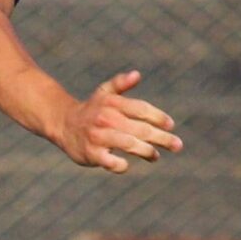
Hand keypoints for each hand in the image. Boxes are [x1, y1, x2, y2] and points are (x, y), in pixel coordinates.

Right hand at [60, 71, 181, 172]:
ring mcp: (98, 137)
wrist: (62, 124)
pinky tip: (127, 164)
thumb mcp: (104, 93)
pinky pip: (112, 162)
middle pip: (140, 129)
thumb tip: (137, 74)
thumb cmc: (91, 109)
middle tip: (178, 145)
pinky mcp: (92, 154)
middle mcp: (106, 119)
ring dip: (147, 152)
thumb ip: (121, 83)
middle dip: (162, 138)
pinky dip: (122, 165)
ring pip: (130, 145)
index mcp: (112, 103)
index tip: (170, 125)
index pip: (141, 109)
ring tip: (155, 156)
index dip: (158, 117)